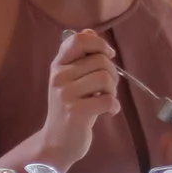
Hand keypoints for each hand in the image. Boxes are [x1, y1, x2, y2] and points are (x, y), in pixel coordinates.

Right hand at [41, 29, 121, 168]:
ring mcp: (65, 94)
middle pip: (101, 60)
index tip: (108, 56)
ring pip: (106, 78)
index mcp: (58, 65)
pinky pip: (108, 100)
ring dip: (113, 91)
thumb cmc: (70, 108)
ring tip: (105, 101)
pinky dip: (114, 107)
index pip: (78, 39)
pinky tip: (107, 113)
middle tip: (107, 89)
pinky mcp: (76, 111)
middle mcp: (59, 76)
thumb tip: (88, 30)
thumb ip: (81, 57)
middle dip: (113, 74)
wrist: (57, 142)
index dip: (99, 44)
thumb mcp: (71, 79)